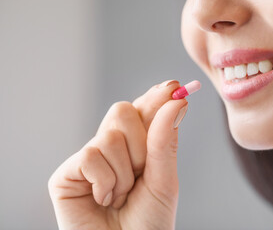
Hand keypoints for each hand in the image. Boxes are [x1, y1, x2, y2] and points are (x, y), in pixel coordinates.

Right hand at [48, 80, 187, 229]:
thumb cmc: (149, 221)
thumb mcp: (164, 179)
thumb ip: (166, 140)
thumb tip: (176, 100)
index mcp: (136, 146)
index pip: (143, 110)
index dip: (156, 97)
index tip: (174, 86)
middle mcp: (111, 147)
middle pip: (123, 111)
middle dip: (141, 144)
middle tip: (142, 172)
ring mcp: (89, 159)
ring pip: (109, 136)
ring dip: (125, 173)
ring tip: (121, 196)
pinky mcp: (67, 173)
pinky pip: (90, 157)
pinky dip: (105, 183)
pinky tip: (103, 200)